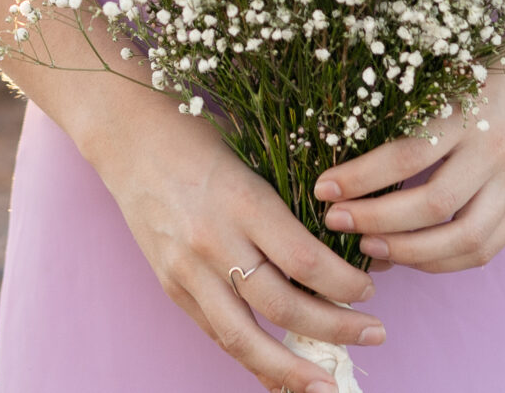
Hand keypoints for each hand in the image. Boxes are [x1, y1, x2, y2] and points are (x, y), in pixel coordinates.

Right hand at [81, 93, 385, 392]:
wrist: (130, 140)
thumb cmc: (202, 137)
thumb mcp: (254, 156)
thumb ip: (289, 201)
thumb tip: (344, 239)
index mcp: (243, 200)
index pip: (305, 260)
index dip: (345, 285)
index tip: (370, 289)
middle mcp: (214, 241)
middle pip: (282, 306)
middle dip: (335, 329)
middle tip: (374, 335)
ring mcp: (187, 270)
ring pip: (244, 337)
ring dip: (291, 368)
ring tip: (326, 383)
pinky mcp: (171, 288)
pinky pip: (217, 334)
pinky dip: (251, 359)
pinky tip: (280, 374)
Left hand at [315, 36, 504, 272]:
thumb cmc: (499, 65)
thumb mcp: (455, 75)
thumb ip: (416, 111)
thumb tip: (353, 152)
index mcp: (473, 111)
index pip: (408, 155)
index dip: (361, 178)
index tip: (323, 187)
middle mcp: (498, 152)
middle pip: (430, 205)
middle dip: (374, 220)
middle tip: (334, 221)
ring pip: (458, 239)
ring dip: (406, 250)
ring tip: (366, 246)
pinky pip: (482, 249)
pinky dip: (441, 261)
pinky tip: (409, 255)